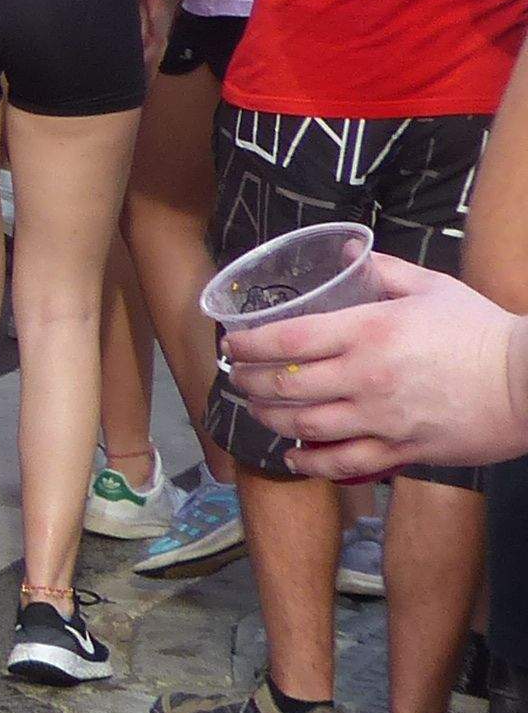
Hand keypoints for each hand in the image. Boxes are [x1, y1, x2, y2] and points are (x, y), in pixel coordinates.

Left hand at [226, 254, 527, 477]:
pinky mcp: (404, 451)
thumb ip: (381, 269)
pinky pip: (345, 463)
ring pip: (306, 426)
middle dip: (249, 382)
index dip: (247, 343)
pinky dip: (311, 463)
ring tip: (255, 410)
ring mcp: (383, 419)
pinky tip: (294, 456)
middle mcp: (366, 377)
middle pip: (285, 385)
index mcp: (368, 331)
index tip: (231, 343)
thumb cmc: (481, 331)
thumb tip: (344, 249)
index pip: (285, 340)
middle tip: (236, 377)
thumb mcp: (430, 287)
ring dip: (269, 420)